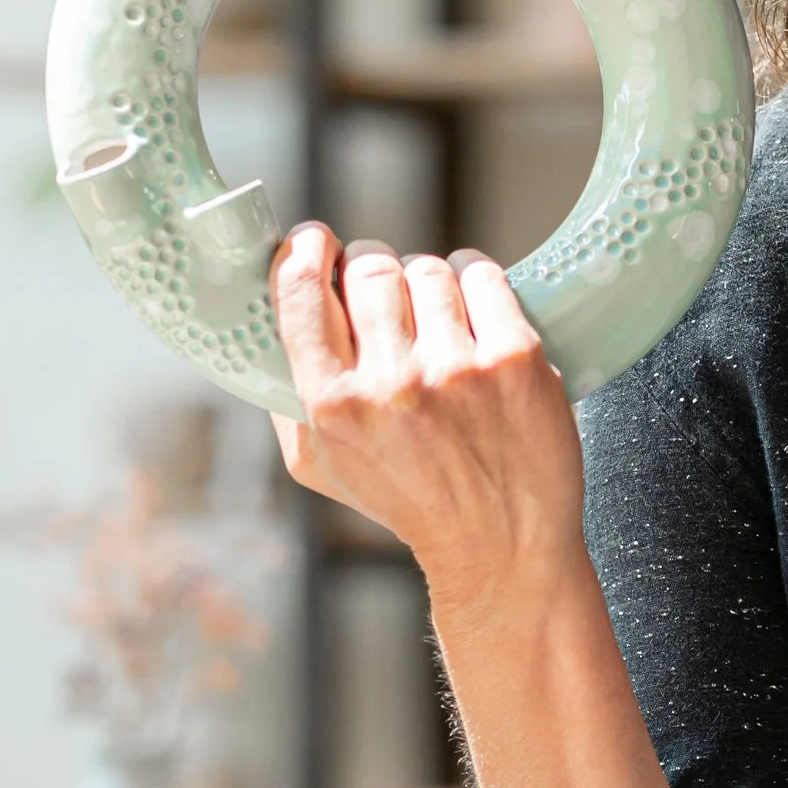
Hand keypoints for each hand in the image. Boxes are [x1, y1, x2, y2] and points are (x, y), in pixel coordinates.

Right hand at [268, 224, 584, 617]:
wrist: (500, 544)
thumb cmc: (407, 500)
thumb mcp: (320, 463)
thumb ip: (288, 393)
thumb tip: (272, 315)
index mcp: (332, 405)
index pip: (302, 291)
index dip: (307, 251)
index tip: (316, 242)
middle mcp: (392, 384)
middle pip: (371, 267)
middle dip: (374, 267)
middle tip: (386, 289)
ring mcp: (457, 368)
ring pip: (429, 269)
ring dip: (429, 280)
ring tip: (436, 315)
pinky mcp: (515, 357)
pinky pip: (483, 275)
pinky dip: (476, 278)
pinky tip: (475, 306)